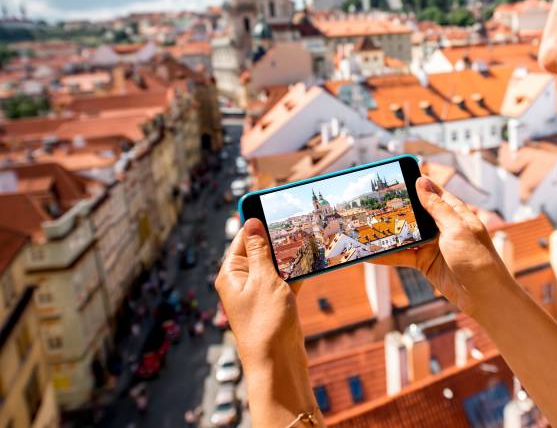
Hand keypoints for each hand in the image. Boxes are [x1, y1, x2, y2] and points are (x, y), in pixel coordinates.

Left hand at [215, 218, 303, 365]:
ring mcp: (260, 293)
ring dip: (290, 254)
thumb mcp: (263, 279)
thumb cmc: (265, 323)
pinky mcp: (276, 302)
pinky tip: (312, 259)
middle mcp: (243, 281)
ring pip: (276, 264)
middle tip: (296, 220)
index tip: (272, 205)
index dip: (256, 222)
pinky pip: (287, 279)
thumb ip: (260, 250)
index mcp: (231, 274)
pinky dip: (298, 271)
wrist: (278, 364)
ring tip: (308, 236)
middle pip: (260, 250)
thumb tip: (251, 223)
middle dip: (277, 237)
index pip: (242, 239)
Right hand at [372, 176, 511, 316]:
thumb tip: (421, 182)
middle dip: (395, 208)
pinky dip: (387, 255)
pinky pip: (402, 255)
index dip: (415, 184)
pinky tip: (370, 254)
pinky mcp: (424, 262)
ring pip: (405, 234)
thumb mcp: (457, 229)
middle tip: (372, 201)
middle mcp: (442, 226)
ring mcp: (432, 244)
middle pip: (414, 212)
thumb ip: (437, 207)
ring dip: (388, 232)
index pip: (431, 192)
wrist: (484, 297)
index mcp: (454, 213)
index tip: (395, 177)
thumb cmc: (478, 260)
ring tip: (365, 226)